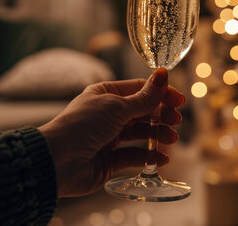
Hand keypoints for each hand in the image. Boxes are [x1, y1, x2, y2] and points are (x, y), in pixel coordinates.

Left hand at [38, 68, 183, 197]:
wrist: (57, 161)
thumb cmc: (83, 126)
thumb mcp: (118, 107)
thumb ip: (145, 97)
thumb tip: (163, 75)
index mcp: (106, 95)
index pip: (140, 90)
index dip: (161, 94)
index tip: (180, 101)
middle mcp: (108, 115)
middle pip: (143, 112)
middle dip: (162, 116)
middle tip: (177, 120)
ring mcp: (109, 138)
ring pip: (141, 134)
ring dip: (158, 135)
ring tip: (171, 139)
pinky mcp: (110, 161)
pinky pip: (134, 156)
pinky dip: (149, 157)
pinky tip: (161, 159)